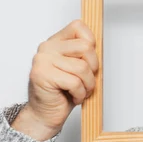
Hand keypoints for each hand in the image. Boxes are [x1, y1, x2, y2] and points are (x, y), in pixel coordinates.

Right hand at [24, 19, 98, 137]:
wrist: (45, 114)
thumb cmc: (63, 92)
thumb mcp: (77, 69)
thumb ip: (85, 55)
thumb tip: (100, 47)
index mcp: (56, 42)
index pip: (78, 27)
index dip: (91, 43)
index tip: (89, 60)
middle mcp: (47, 48)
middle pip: (86, 47)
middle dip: (93, 68)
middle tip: (87, 81)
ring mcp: (43, 61)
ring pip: (82, 67)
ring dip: (88, 84)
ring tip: (81, 91)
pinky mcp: (43, 75)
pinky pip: (75, 82)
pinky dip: (80, 94)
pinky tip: (73, 96)